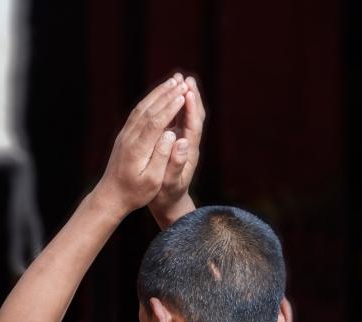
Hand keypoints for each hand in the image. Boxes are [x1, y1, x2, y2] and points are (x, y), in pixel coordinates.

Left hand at [96, 77, 187, 216]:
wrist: (111, 196)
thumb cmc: (135, 193)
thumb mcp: (152, 181)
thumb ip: (162, 157)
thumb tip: (171, 135)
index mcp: (137, 149)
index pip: (155, 121)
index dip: (170, 107)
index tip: (184, 95)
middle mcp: (129, 137)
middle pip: (149, 109)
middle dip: (167, 94)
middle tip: (183, 81)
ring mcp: (125, 134)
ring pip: (142, 107)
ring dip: (158, 93)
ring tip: (174, 81)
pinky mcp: (124, 135)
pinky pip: (137, 112)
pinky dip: (150, 100)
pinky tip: (158, 94)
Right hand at [149, 73, 205, 227]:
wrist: (168, 202)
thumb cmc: (166, 195)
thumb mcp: (170, 183)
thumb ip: (177, 164)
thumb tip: (183, 142)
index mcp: (188, 153)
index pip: (194, 126)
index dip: (192, 108)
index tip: (188, 92)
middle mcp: (189, 145)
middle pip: (194, 117)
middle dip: (191, 97)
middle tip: (186, 78)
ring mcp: (183, 142)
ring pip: (186, 116)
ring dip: (184, 98)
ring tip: (179, 80)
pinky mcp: (176, 142)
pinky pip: (177, 120)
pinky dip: (175, 106)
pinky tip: (169, 95)